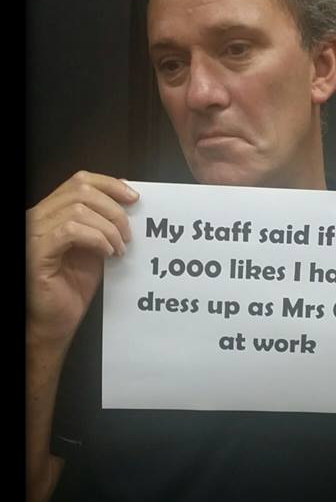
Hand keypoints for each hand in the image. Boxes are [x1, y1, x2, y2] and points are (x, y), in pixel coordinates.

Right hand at [26, 171, 138, 345]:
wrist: (55, 321)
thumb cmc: (72, 286)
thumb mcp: (95, 247)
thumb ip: (104, 223)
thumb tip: (127, 200)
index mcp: (52, 211)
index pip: (80, 180)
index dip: (110, 184)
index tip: (134, 198)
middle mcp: (39, 216)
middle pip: (81, 191)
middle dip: (114, 210)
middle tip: (128, 234)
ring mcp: (35, 232)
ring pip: (78, 210)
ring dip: (108, 228)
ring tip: (119, 248)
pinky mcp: (37, 251)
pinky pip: (70, 231)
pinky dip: (95, 238)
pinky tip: (106, 253)